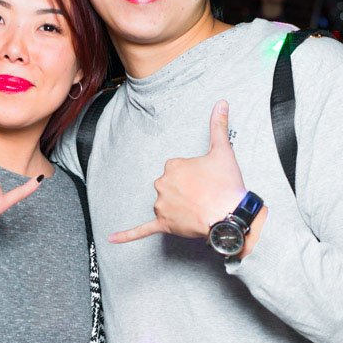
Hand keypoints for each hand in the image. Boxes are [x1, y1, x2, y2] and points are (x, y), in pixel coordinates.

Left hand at [109, 100, 246, 243]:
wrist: (230, 216)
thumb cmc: (226, 186)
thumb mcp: (223, 151)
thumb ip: (218, 125)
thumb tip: (221, 103)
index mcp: (172, 166)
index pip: (177, 169)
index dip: (193, 176)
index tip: (205, 180)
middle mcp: (162, 184)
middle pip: (169, 186)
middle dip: (185, 191)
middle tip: (205, 195)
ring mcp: (161, 205)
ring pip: (165, 204)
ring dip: (178, 208)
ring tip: (199, 209)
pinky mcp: (163, 224)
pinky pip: (141, 230)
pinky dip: (127, 235)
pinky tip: (112, 239)